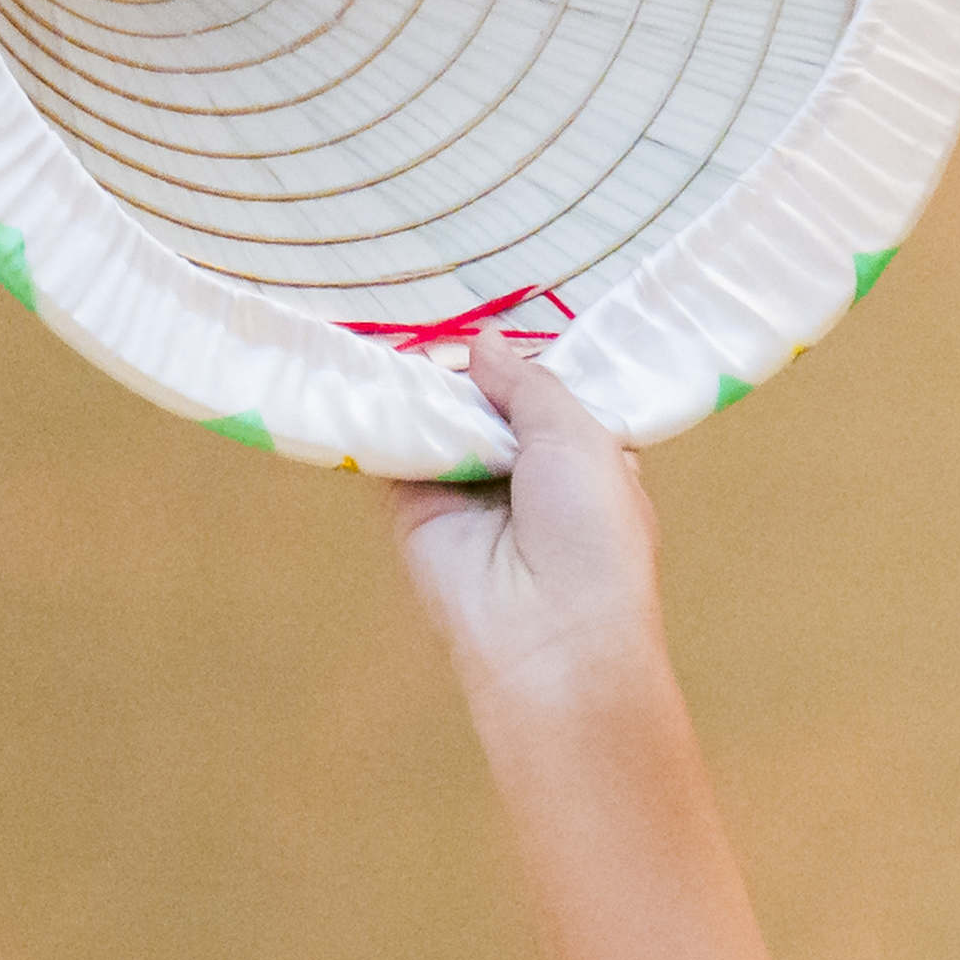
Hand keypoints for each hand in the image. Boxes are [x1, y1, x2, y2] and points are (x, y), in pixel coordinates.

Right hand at [388, 343, 671, 716]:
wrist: (548, 634)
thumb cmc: (590, 533)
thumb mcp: (579, 437)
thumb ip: (528, 384)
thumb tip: (481, 344)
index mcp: (582, 462)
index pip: (545, 401)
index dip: (521, 368)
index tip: (492, 325)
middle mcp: (524, 476)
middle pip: (486, 405)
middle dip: (468, 374)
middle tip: (438, 330)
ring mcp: (466, 492)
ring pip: (440, 422)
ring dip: (423, 388)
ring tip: (399, 341)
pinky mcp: (413, 510)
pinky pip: (396, 451)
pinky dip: (383, 417)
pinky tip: (369, 374)